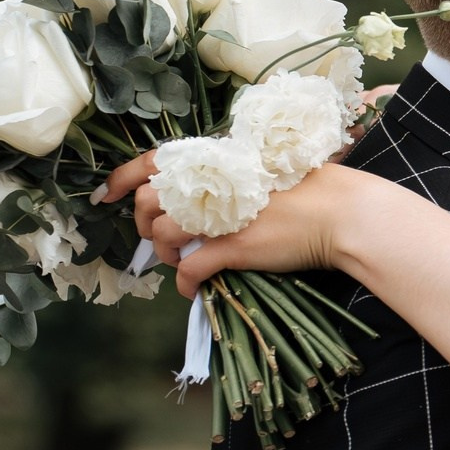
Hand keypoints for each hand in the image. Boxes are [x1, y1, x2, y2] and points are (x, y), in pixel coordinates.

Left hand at [100, 150, 358, 297]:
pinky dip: (186, 285)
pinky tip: (195, 290)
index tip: (107, 194)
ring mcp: (220, 216)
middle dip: (148, 225)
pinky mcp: (233, 247)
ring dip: (169, 256)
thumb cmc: (312, 187)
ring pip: (165, 238)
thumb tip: (205, 194)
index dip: (122, 177)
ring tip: (185, 263)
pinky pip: (191, 271)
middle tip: (166, 239)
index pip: (152, 161)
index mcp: (216, 159)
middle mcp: (211, 184)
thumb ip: (228, 177)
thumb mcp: (262, 168)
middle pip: (149, 203)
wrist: (343, 212)